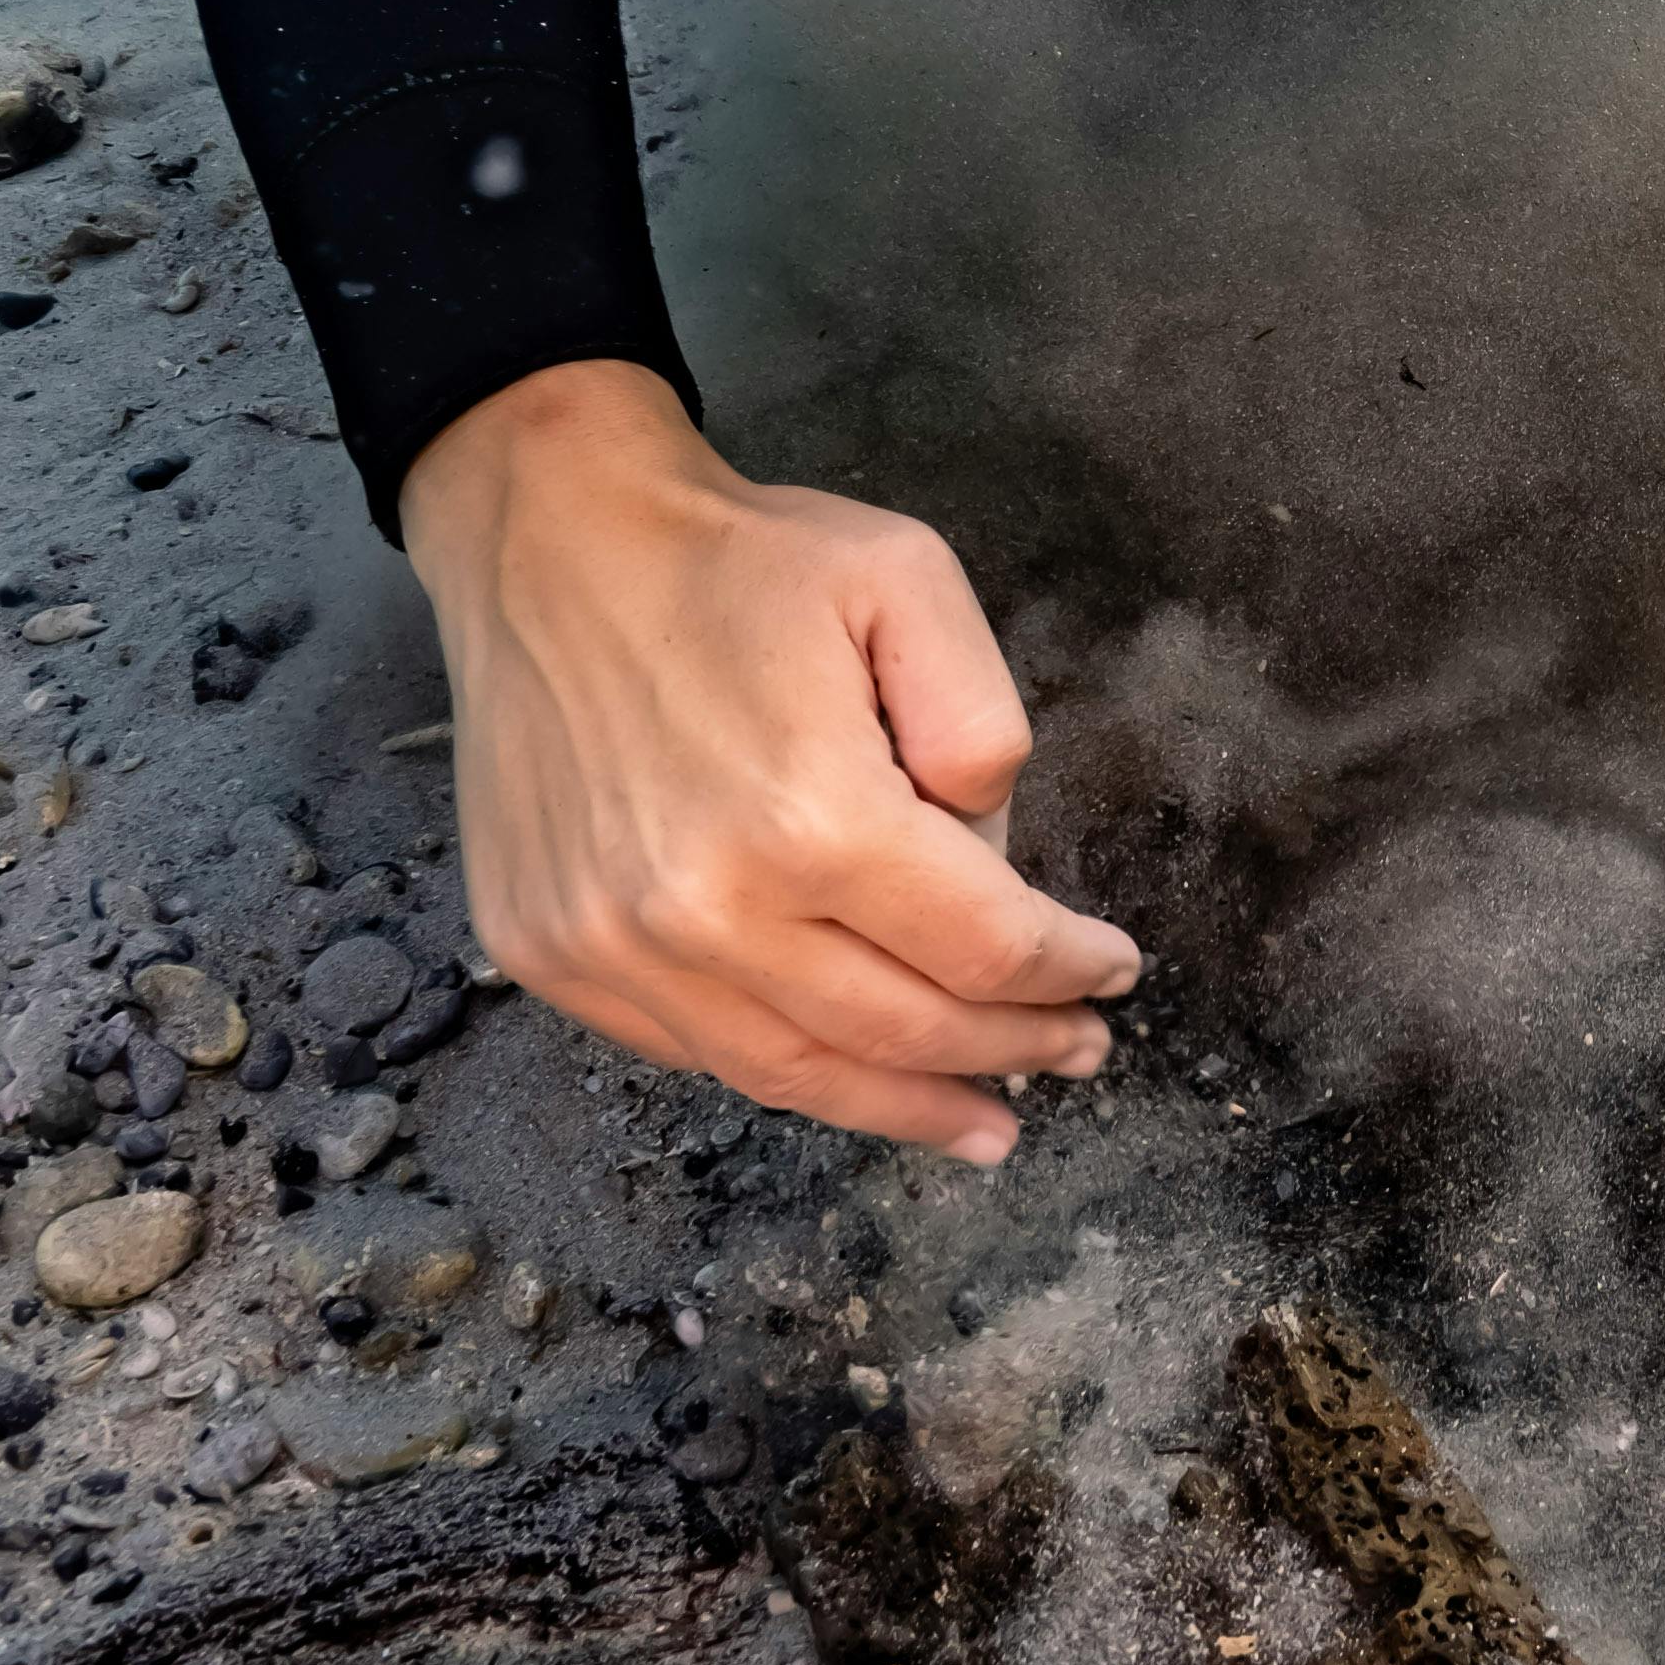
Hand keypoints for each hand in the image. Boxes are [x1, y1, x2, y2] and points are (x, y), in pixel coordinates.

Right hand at [400, 360, 1138, 1163]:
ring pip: (796, 1073)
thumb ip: (981, 727)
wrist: (551, 544)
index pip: (984, 945)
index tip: (1113, 971)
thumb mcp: (909, 584)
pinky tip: (849, 1068)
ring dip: (906, 1106)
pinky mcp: (553, 955)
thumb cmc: (739, 561)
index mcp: (813, 817)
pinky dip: (789, 1071)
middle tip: (1075, 1053)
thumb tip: (997, 857)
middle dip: (1010, 1051)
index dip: (1067, 970)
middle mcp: (707, 908)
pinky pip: (697, 1051)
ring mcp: (616, 946)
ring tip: (982, 1120)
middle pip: (902, 1030)